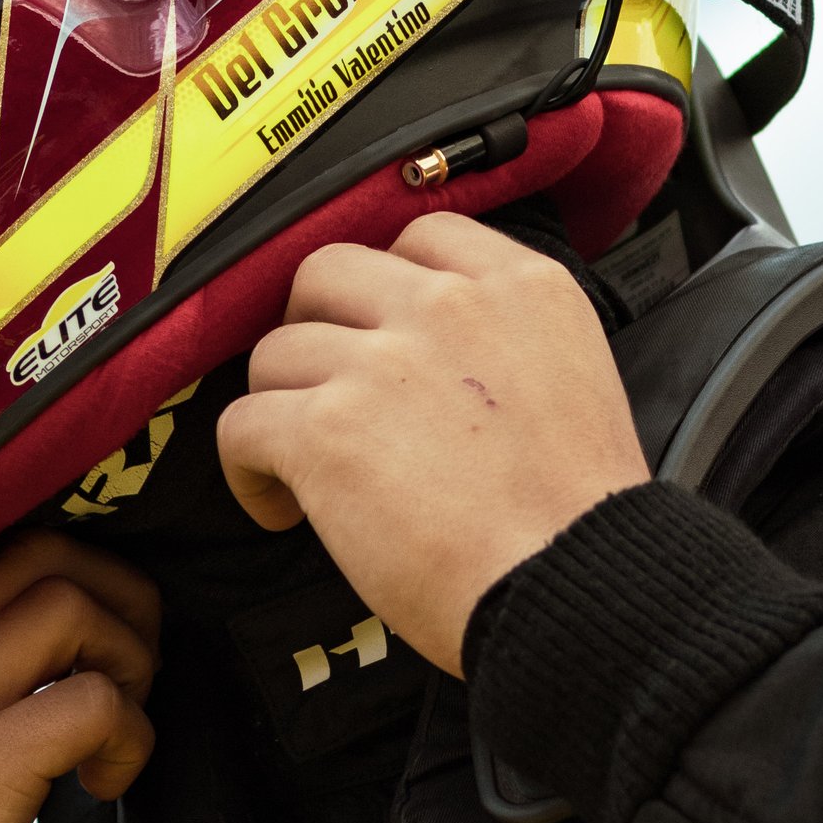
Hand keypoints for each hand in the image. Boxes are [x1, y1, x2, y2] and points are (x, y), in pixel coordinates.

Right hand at [0, 534, 159, 822]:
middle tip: (133, 670)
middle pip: (35, 553)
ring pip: (68, 606)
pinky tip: (109, 787)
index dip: (65, 581)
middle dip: (116, 595)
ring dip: (129, 660)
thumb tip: (27, 678)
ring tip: (121, 732)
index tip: (94, 639)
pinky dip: (129, 737)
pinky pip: (92, 702)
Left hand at [216, 216, 649, 673]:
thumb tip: (437, 363)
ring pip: (277, 351)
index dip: (383, 285)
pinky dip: (248, 470)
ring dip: (281, 405)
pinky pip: (242, 424)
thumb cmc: (579, 521)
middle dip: (315, 327)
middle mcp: (450, 306)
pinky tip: (281, 506)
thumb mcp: (577, 382)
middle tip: (325, 385)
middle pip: (328, 271)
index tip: (375, 327)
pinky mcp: (326, 429)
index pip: (422, 236)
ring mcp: (382, 362)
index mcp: (523, 289)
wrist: (573, 585)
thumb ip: (507, 343)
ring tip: (303, 464)